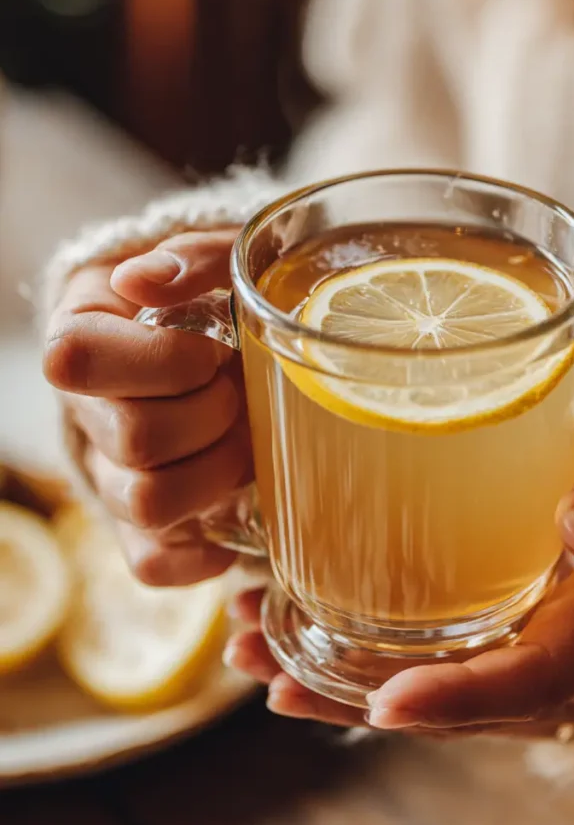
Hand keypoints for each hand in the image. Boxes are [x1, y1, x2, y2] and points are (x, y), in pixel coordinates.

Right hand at [43, 229, 247, 585]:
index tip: (214, 348)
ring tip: (246, 440)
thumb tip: (141, 282)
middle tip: (240, 392)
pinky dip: (203, 552)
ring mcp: (110, 477)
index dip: (163, 360)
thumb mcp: (218, 260)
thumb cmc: (219, 298)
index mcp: (82, 336)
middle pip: (135, 438)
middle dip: (212, 415)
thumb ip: (191, 259)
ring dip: (218, 472)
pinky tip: (236, 510)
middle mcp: (86, 413)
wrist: (225, 347)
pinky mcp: (141, 528)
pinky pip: (151, 565)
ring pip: (147, 503)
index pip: (76, 360)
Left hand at [225, 412, 573, 735]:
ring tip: (246, 646)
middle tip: (259, 657)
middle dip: (355, 692)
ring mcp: (531, 674)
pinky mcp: (507, 653)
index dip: (461, 696)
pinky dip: (361, 669)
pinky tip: (290, 645)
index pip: (531, 676)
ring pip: (432, 697)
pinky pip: (434, 676)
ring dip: (336, 683)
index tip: (386, 702)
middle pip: (456, 705)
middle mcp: (562, 673)